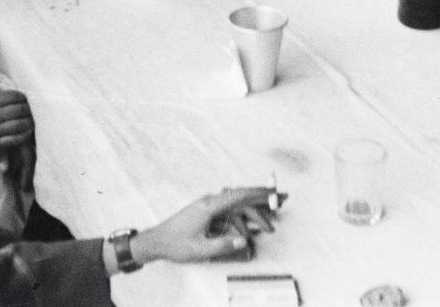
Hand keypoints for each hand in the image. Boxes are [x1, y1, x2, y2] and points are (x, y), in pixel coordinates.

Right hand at [0, 74, 33, 153]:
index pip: (12, 97)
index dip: (22, 96)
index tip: (25, 97)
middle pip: (18, 110)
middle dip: (28, 108)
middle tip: (32, 108)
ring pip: (18, 125)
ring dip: (29, 121)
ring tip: (33, 118)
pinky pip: (13, 140)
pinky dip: (24, 135)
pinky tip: (28, 131)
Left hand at [130, 187, 279, 264]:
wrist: (157, 241)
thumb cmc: (175, 244)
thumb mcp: (200, 249)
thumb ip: (223, 245)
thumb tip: (243, 240)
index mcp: (209, 206)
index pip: (239, 194)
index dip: (258, 191)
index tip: (274, 190)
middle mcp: (211, 202)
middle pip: (242, 198)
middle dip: (263, 199)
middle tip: (282, 199)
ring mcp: (209, 206)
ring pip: (237, 207)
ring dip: (254, 214)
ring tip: (270, 225)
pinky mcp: (208, 213)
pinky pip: (230, 214)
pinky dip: (242, 220)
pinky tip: (249, 231)